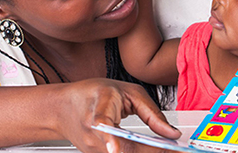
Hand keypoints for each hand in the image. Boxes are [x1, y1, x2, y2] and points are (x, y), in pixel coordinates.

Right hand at [57, 78, 180, 152]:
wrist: (62, 108)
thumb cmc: (92, 94)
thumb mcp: (127, 91)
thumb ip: (152, 113)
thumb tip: (172, 133)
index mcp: (99, 111)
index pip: (110, 130)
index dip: (123, 144)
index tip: (135, 149)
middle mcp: (94, 136)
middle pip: (126, 152)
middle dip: (154, 152)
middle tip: (176, 149)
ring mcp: (94, 151)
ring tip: (170, 149)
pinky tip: (153, 150)